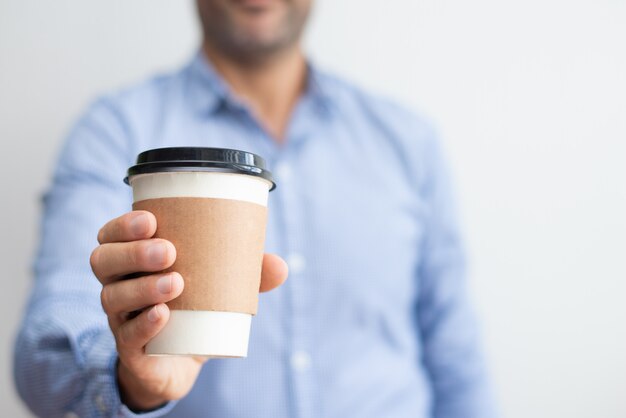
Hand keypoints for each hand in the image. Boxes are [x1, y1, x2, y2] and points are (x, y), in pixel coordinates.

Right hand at [90, 210, 287, 410]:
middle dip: (133, 252)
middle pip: (103, 261)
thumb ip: (249, 274)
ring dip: (142, 287)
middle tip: (169, 251)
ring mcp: (120, 319)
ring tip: (176, 282)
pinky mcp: (131, 350)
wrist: (179, 362)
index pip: (111, 235)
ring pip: (113, 298)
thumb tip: (281, 265)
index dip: (123, 225)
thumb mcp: (219, 287)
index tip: (152, 219)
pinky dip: (144, 325)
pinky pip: (127, 336)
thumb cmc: (194, 308)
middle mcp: (118, 285)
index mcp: (132, 261)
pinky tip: (162, 315)